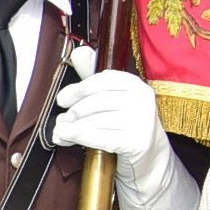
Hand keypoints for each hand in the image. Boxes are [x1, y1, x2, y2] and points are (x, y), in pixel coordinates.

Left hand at [51, 47, 165, 162]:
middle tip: (61, 119)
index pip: (101, 81)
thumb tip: (79, 52)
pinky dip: (77, 137)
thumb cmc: (125, 125)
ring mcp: (141, 121)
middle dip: (73, 111)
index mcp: (135, 84)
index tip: (62, 100)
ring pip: (94, 120)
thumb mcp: (113, 100)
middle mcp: (141, 99)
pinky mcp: (136, 142)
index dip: (77, 90)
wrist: (149, 158)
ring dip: (71, 127)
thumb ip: (95, 80)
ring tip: (60, 131)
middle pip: (95, 101)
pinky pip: (98, 136)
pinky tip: (66, 138)